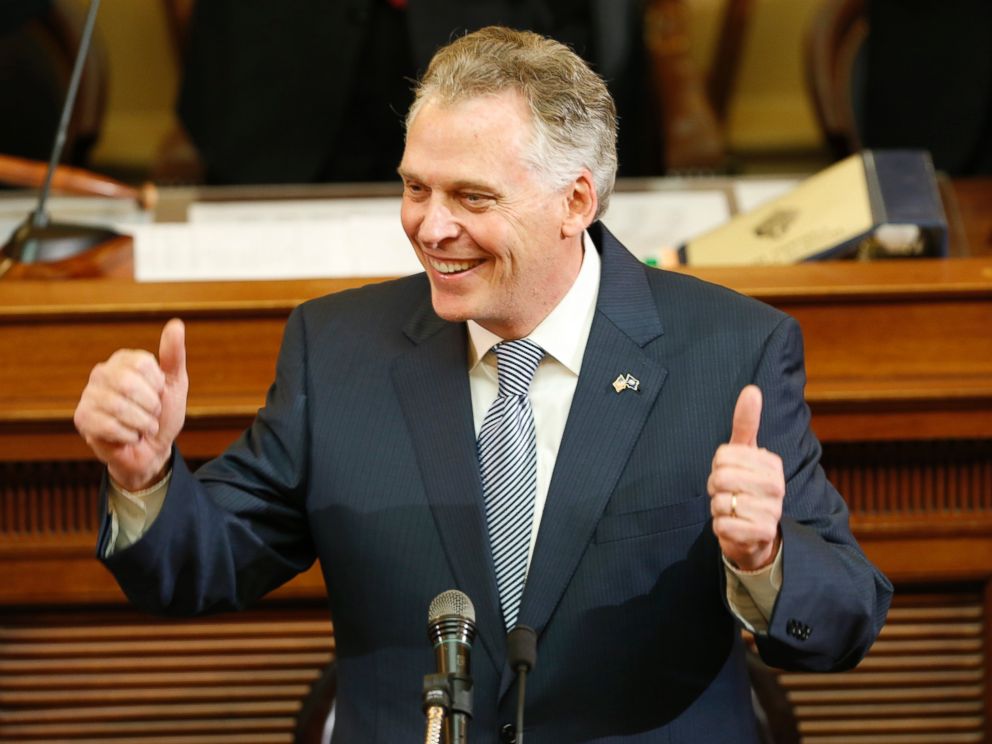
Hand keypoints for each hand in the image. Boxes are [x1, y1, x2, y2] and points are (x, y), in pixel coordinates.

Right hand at [73, 319, 187, 490]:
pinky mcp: (82, 418)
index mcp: (124, 360)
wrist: (153, 450)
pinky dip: (128, 436)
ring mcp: (89, 395)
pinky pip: (109, 426)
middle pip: (128, 384)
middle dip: (150, 406)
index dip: (157, 385)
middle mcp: (102, 372)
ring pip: (119, 406)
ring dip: (141, 423)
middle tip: (152, 414)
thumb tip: (176, 324)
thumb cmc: (163, 414)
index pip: (142, 363)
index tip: (159, 393)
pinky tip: (128, 437)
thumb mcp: (175, 384)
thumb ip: (174, 356)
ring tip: (142, 427)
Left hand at [708, 385, 783, 570]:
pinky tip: (734, 526)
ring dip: (718, 508)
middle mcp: (776, 486)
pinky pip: (723, 525)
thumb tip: (751, 389)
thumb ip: (746, 423)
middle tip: (727, 493)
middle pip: (721, 478)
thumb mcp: (745, 453)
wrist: (757, 533)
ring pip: (720, 502)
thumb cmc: (746, 486)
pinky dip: (721, 527)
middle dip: (715, 488)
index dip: (717, 467)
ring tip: (733, 510)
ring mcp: (772, 511)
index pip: (722, 456)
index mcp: (771, 463)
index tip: (730, 473)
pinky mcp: (762, 534)